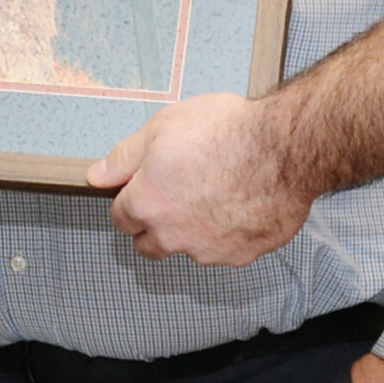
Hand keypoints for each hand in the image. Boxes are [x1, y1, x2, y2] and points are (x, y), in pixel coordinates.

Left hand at [90, 91, 310, 265]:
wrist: (286, 149)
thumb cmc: (228, 132)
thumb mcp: (163, 127)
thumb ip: (125, 157)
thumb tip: (97, 175)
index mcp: (147, 204)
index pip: (120, 217)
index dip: (131, 199)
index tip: (146, 186)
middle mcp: (173, 236)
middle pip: (148, 244)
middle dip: (154, 224)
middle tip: (177, 193)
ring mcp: (209, 250)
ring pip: (187, 248)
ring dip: (192, 230)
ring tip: (214, 193)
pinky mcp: (241, 255)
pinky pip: (224, 250)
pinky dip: (227, 233)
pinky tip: (239, 204)